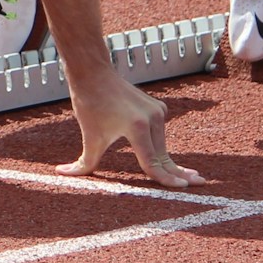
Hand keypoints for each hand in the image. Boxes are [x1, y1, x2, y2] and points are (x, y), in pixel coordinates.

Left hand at [58, 67, 204, 188]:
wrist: (94, 74)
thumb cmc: (90, 105)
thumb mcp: (90, 138)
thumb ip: (83, 163)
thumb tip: (62, 174)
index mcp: (136, 128)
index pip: (153, 162)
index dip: (166, 179)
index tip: (182, 188)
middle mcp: (152, 119)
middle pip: (164, 155)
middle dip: (180, 172)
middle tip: (200, 183)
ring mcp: (158, 112)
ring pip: (163, 146)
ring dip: (169, 162)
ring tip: (190, 176)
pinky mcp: (159, 109)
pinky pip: (160, 135)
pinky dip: (161, 147)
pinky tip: (170, 159)